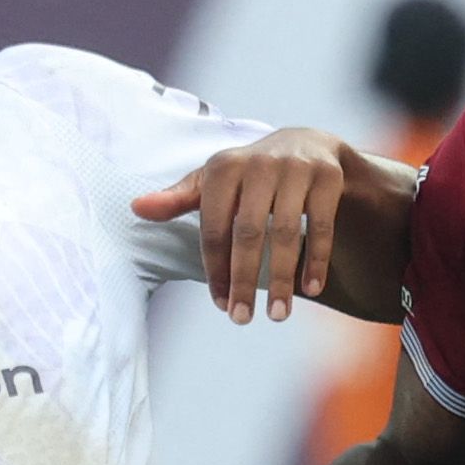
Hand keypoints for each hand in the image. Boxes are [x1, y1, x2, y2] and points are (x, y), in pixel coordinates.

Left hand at [134, 127, 346, 322]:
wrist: (307, 144)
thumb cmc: (249, 175)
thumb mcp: (213, 182)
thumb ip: (178, 199)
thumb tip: (136, 208)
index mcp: (223, 167)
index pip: (214, 228)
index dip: (216, 269)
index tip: (221, 305)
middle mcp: (259, 163)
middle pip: (248, 233)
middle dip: (243, 280)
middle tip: (241, 320)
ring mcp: (296, 168)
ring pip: (287, 232)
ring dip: (281, 279)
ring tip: (278, 315)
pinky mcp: (328, 176)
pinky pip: (321, 224)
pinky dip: (317, 259)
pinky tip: (311, 289)